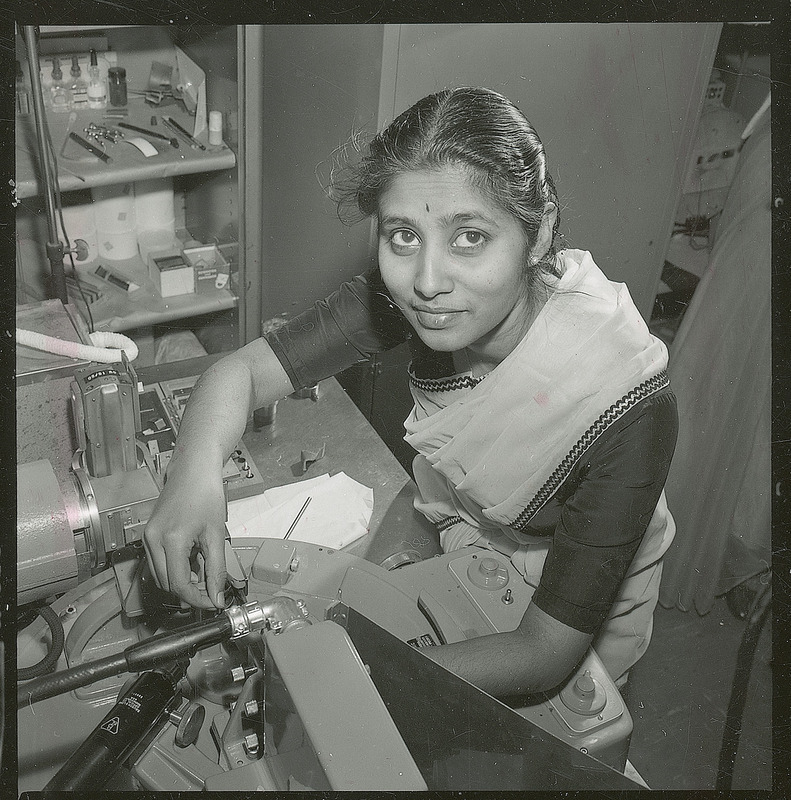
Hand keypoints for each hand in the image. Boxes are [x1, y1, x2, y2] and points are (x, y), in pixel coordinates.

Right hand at [143, 464, 227, 608]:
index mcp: (171, 539)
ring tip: (203, 574)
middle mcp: (153, 540)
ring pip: (160, 576)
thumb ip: (216, 569)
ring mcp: (147, 537)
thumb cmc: (205, 493)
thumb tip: (217, 596)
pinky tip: (191, 561)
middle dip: (189, 592)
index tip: (212, 601)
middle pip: (166, 584)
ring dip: (180, 582)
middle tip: (210, 591)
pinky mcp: (148, 534)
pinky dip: (174, 569)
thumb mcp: (216, 534)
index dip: (197, 598)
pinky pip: (158, 562)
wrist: (193, 470)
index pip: (178, 584)